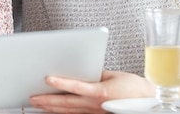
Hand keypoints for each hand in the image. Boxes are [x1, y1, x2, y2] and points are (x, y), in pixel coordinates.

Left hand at [29, 71, 153, 113]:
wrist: (148, 103)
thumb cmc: (134, 88)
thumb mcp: (114, 75)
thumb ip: (95, 73)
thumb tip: (80, 70)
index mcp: (100, 92)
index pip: (76, 87)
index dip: (61, 83)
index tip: (47, 79)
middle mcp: (95, 105)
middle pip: (67, 103)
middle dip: (47, 101)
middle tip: (31, 98)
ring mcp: (94, 112)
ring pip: (68, 111)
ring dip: (51, 108)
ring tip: (36, 105)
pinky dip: (63, 113)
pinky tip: (53, 111)